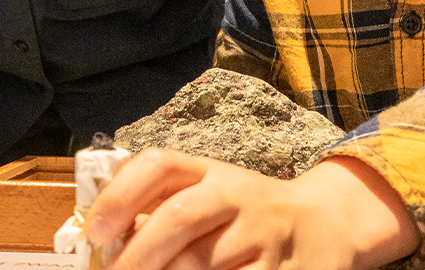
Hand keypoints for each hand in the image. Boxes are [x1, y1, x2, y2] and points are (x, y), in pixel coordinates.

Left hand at [85, 148, 418, 269]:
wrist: (328, 226)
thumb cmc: (248, 215)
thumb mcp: (210, 193)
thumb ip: (162, 202)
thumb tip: (105, 232)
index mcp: (214, 172)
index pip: (161, 165)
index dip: (122, 194)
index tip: (95, 231)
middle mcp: (240, 196)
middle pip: (181, 216)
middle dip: (140, 254)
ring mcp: (265, 236)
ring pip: (203, 263)